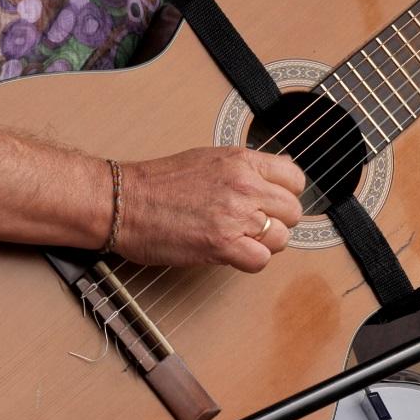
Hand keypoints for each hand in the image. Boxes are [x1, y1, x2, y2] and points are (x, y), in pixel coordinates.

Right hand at [114, 147, 305, 272]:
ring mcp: (235, 215)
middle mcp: (244, 185)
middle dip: (277, 222)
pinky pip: (261, 260)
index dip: (286, 195)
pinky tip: (231, 253)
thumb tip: (277, 174)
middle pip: (292, 211)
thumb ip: (245, 168)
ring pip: (281, 238)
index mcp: (242, 161)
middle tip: (252, 226)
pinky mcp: (222, 244)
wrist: (124, 201)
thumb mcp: (209, 158)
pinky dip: (249, 261)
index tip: (273, 203)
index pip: (295, 179)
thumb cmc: (158, 183)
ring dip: (264, 244)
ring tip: (239, 240)